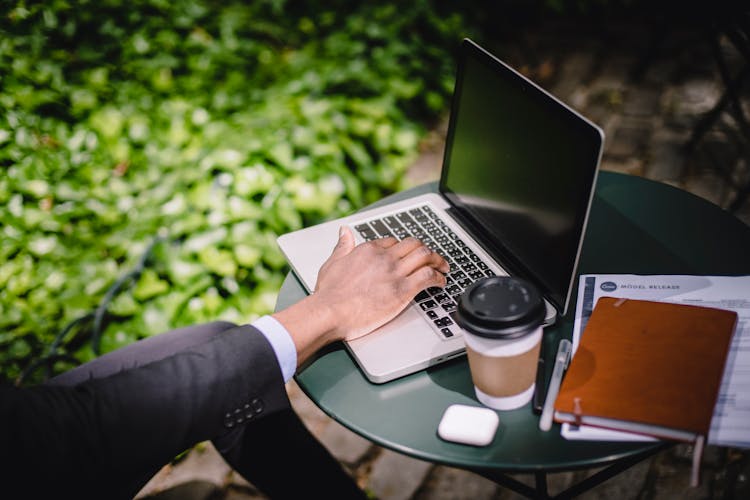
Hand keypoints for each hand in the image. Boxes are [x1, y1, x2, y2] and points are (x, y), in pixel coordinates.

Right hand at [315, 226, 448, 339]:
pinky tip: (440, 282)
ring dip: (438, 261)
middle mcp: (384, 258)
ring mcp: (395, 273)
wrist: (330, 311)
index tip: (409, 255)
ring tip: (443, 267)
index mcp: (368, 250)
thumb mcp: (332, 263)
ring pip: (425, 256)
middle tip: (433, 258)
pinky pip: (428, 277)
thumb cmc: (329, 293)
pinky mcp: (403, 290)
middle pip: (414, 245)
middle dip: (426, 250)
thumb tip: (344, 231)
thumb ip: (342, 246)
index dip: (404, 248)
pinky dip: (439, 278)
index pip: (394, 242)